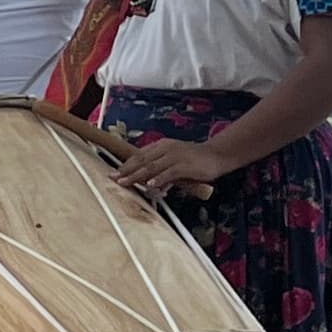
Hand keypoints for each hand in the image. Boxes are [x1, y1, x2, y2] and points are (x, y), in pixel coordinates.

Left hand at [109, 133, 229, 198]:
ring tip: (125, 182)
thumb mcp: (174, 164)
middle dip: (126, 171)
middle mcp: (166, 149)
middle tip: (113, 179)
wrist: (218, 155)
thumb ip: (160, 172)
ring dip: (136, 176)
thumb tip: (147, 184)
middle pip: (141, 160)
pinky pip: (168, 172)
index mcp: (161, 146)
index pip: (139, 155)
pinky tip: (149, 185)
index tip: (114, 173)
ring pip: (151, 167)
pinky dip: (158, 179)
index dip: (125, 165)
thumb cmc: (195, 160)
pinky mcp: (184, 165)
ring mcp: (175, 156)